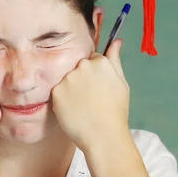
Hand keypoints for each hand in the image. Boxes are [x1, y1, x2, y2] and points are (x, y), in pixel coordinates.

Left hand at [50, 38, 129, 152]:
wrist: (103, 136)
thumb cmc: (116, 111)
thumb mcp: (121, 82)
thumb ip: (115, 59)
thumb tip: (117, 40)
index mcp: (100, 62)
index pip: (92, 60)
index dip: (95, 75)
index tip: (98, 88)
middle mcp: (82, 66)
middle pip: (77, 68)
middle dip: (81, 79)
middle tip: (90, 99)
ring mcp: (68, 78)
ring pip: (66, 80)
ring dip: (71, 89)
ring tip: (82, 106)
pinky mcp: (56, 92)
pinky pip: (57, 92)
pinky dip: (63, 100)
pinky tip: (73, 111)